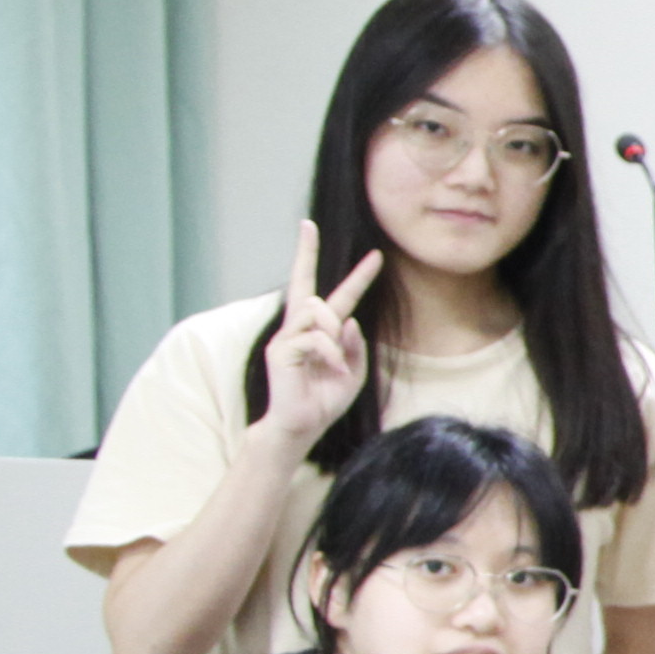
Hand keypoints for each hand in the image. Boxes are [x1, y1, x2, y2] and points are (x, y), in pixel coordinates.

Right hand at [254, 224, 380, 447]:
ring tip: (335, 364)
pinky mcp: (279, 350)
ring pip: (317, 312)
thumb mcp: (353, 373)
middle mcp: (299, 328)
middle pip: (305, 285)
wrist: (301, 426)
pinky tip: (331, 370)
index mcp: (320, 332)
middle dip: (310, 256)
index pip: (337, 295)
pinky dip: (330, 354)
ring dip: (334, 338)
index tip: (375, 254)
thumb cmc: (324, 400)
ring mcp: (286, 337)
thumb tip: (348, 320)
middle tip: (310, 227)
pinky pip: (313, 338)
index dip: (357, 276)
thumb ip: (356, 346)